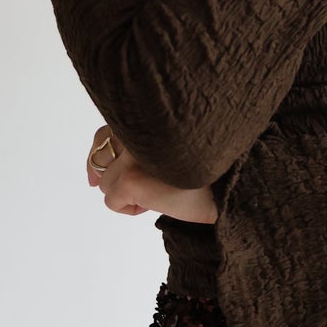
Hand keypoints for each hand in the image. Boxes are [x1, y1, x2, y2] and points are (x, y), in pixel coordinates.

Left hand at [86, 125, 217, 221]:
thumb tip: (93, 175)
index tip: (98, 175)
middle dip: (115, 176)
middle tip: (139, 188)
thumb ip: (139, 145)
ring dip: (127, 194)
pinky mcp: (131, 179)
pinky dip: (130, 209)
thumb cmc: (210, 169)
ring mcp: (131, 154)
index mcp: (145, 117)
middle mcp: (135, 130)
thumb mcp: (172, 146)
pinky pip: (112, 202)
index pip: (105, 133)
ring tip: (160, 193)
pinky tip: (155, 205)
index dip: (101, 154)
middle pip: (100, 157)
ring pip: (105, 183)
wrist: (232, 188)